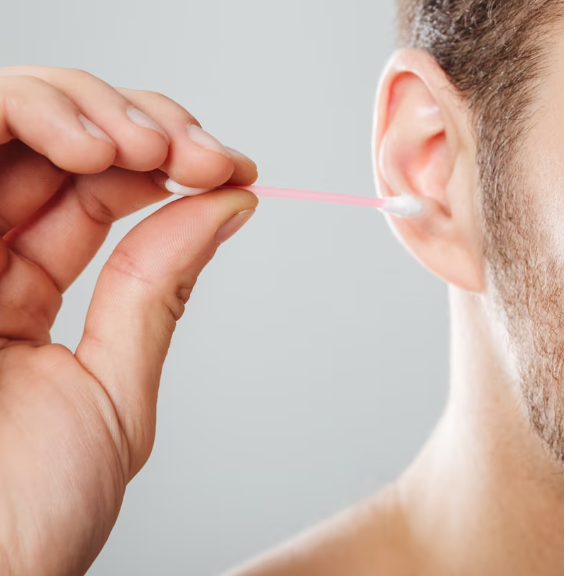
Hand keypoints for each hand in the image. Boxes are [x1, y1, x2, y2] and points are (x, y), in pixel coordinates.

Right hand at [0, 66, 258, 574]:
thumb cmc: (29, 513)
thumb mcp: (112, 392)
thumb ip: (156, 292)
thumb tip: (227, 204)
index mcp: (19, 300)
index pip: (93, 196)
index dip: (163, 167)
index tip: (231, 170)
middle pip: (52, 150)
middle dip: (137, 130)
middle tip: (199, 152)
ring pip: (8, 131)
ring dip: (88, 117)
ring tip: (152, 150)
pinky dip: (26, 124)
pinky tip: (96, 150)